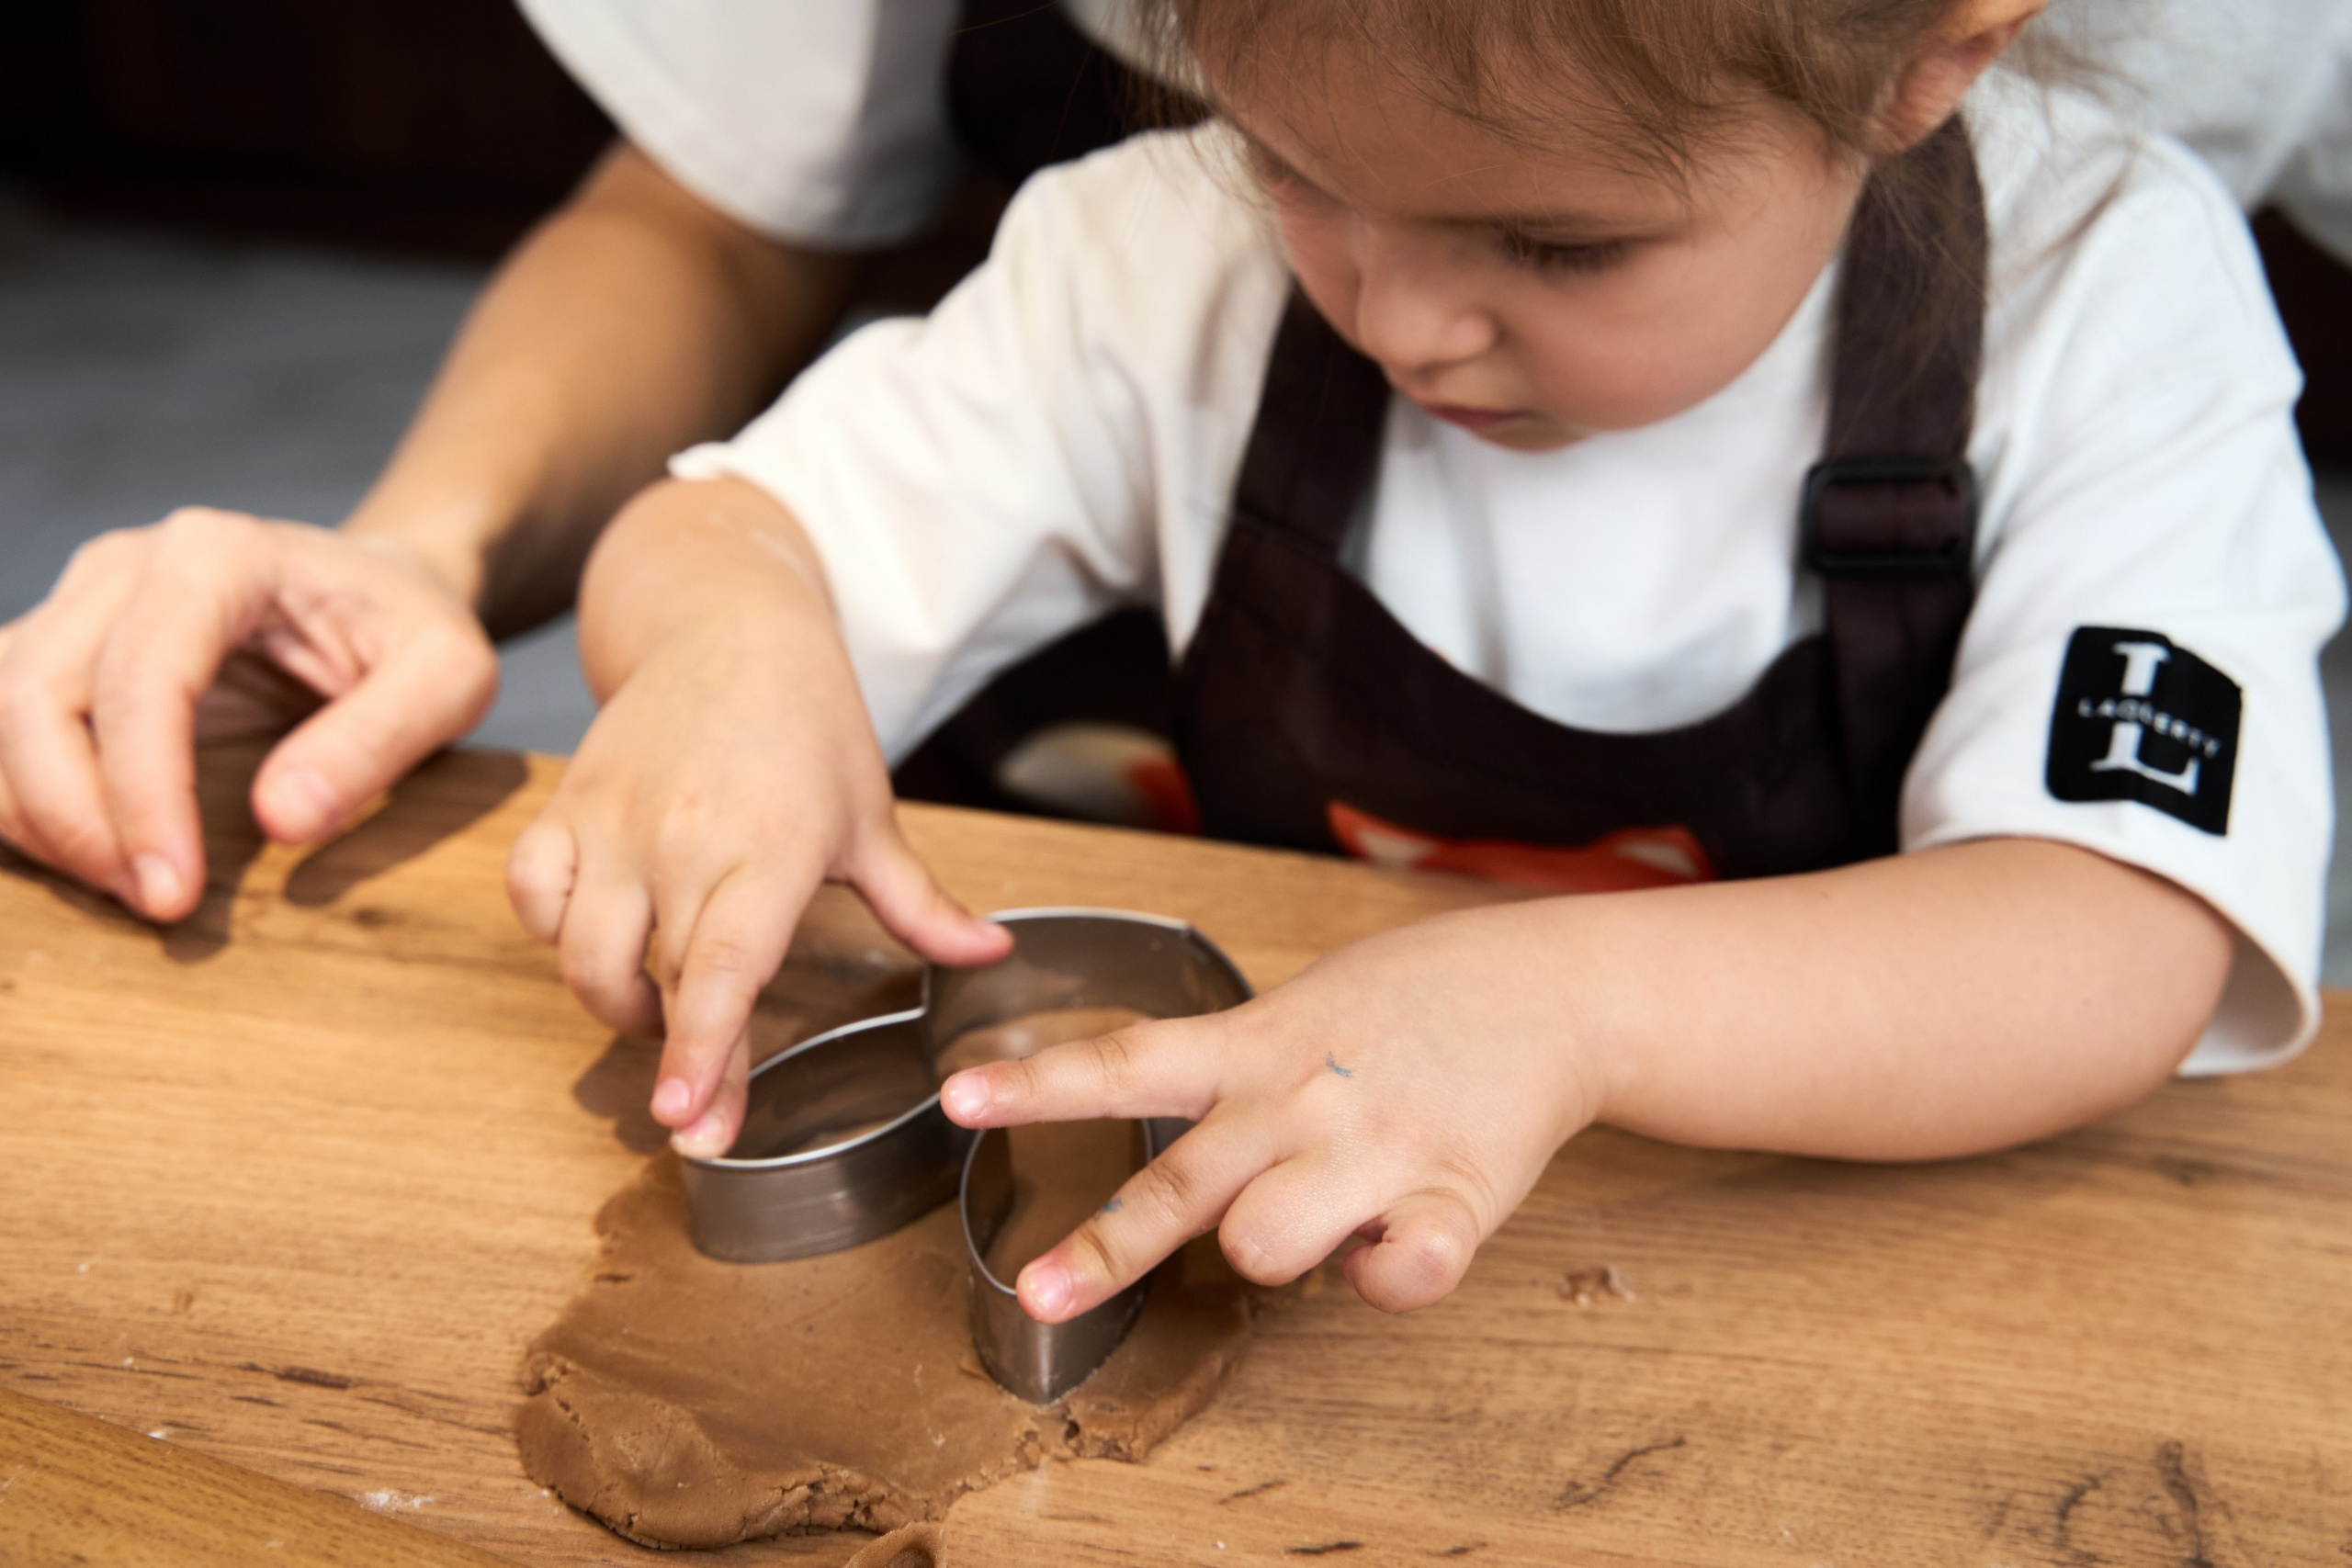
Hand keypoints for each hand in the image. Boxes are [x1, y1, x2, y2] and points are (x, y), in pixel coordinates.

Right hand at [0, 507, 497, 918]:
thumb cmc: (415, 632)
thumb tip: (281, 820)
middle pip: (34, 693)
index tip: (172, 892)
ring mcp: (83, 602)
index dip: (140, 793)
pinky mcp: (63, 647)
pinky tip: (88, 859)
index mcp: (219, 555)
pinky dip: (24, 802)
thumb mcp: (450, 678)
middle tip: (155, 905)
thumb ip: (376, 741)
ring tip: (128, 889)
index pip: (141, 677)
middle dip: (75, 819)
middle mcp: (127, 566)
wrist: (383, 593)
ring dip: (37, 817)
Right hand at [505, 565, 1009, 1157]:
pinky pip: (530, 893)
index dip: (703, 1049)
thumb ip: (924, 905)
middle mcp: (682, 838)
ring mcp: (614, 821)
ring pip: (581, 950)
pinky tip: (601, 936)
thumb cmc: (810, 724)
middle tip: (695, 1110)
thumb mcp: (872, 817)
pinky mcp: (566, 804)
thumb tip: (993, 955)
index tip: (688, 1120)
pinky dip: (551, 930)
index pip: (726, 967)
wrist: (728, 626)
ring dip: (613, 1003)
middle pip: (653, 978)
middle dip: (668, 1061)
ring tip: (661, 1008)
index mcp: (769, 848)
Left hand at [939, 904, 1604, 1317]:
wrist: (1550, 990)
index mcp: (1254, 1045)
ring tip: (1315, 1219)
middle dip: (1104, 1249)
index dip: (1036, 1084)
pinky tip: (1391, 1244)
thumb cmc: (1410, 1007)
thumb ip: (1236, 1077)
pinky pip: (1401, 1275)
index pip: (1123, 1062)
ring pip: (1270, 1243)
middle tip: (1040, 1292)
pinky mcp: (1453, 1194)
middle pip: (1178, 1185)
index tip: (956, 1099)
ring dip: (1272, 1253)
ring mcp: (1372, 1147)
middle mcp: (1297, 1100)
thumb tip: (1192, 1182)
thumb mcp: (1301, 1008)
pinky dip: (1385, 1281)